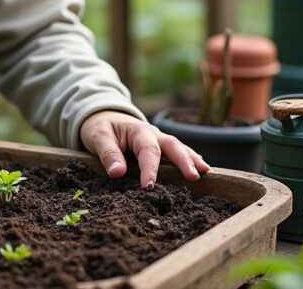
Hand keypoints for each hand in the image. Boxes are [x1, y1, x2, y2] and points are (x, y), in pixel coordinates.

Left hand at [80, 110, 209, 187]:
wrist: (102, 115)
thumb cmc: (100, 127)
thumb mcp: (98, 138)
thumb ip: (108, 154)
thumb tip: (117, 173)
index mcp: (137, 131)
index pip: (147, 151)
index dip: (150, 170)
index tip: (149, 187)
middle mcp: (152, 133)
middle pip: (171, 145)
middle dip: (183, 160)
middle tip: (193, 176)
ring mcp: (159, 139)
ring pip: (178, 147)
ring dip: (192, 159)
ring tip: (204, 172)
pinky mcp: (160, 146)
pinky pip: (177, 151)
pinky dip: (190, 158)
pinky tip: (201, 168)